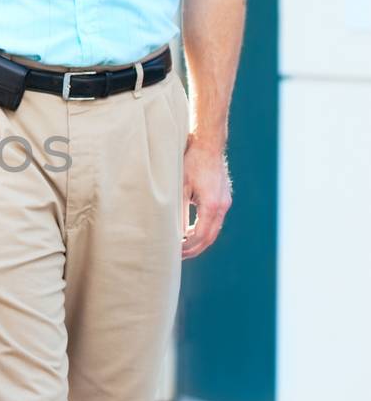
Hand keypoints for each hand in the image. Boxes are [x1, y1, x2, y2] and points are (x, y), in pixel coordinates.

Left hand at [182, 138, 231, 259]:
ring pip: (214, 230)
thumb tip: (174, 232)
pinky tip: (190, 231)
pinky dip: (204, 229)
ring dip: (199, 240)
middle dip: (194, 248)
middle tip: (177, 256)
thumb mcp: (180, 188)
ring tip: (182, 246)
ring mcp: (225, 202)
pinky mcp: (223, 198)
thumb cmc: (191, 162)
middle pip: (210, 237)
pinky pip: (215, 221)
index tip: (174, 252)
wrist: (208, 144)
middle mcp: (222, 206)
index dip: (187, 247)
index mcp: (211, 206)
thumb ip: (178, 211)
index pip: (200, 236)